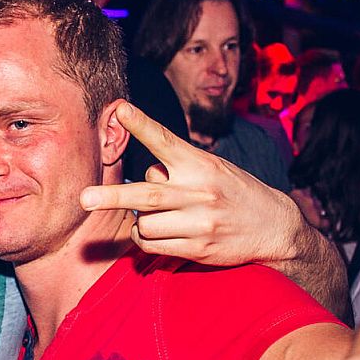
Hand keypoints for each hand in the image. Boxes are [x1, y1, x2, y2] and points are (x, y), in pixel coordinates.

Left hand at [78, 102, 306, 267]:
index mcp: (201, 165)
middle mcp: (199, 192)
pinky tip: (157, 232)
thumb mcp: (213, 169)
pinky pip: (152, 244)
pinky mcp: (197, 248)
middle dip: (112, 196)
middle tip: (84, 199)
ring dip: (139, 220)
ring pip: (145, 224)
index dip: (142, 125)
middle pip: (146, 195)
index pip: (167, 141)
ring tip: (156, 216)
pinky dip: (145, 238)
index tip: (121, 111)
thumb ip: (179, 169)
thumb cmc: (236, 193)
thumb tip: (147, 173)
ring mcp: (199, 223)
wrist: (275, 228)